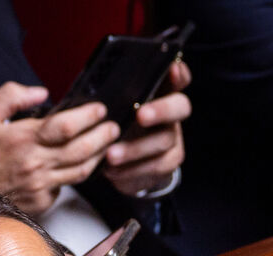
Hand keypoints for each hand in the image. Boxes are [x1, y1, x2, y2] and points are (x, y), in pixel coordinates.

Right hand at [0, 82, 121, 214]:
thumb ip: (13, 96)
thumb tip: (42, 92)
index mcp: (23, 140)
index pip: (67, 127)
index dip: (89, 117)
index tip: (100, 109)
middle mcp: (35, 165)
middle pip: (82, 151)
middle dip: (104, 137)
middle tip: (114, 127)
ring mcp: (39, 187)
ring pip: (80, 173)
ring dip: (98, 158)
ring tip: (106, 145)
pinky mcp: (40, 203)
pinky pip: (64, 189)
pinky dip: (72, 176)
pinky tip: (77, 166)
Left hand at [101, 61, 190, 196]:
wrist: (126, 162)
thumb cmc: (117, 125)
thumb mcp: (114, 108)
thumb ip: (113, 98)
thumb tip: (92, 95)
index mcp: (160, 91)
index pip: (178, 76)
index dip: (178, 72)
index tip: (172, 68)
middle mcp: (172, 112)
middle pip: (180, 106)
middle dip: (161, 109)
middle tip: (140, 116)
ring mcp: (173, 137)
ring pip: (164, 140)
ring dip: (136, 148)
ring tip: (111, 155)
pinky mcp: (170, 161)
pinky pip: (156, 166)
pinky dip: (132, 169)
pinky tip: (113, 170)